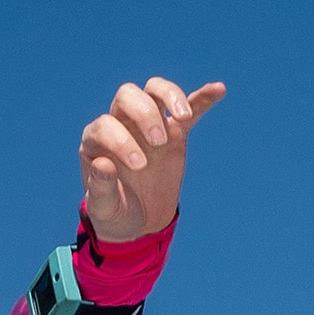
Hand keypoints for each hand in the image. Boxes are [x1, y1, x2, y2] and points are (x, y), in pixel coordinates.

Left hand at [80, 77, 224, 242]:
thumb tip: (102, 164)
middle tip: (158, 142)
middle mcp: (118, 126)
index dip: (122, 140)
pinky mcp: (173, 132)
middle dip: (145, 113)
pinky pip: (189, 107)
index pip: (105, 125)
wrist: (137, 224)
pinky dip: (203, 98)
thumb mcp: (104, 209)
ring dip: (171, 97)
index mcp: (95, 142)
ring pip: (154, 90)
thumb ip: (100, 188)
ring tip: (183, 119)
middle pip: (127, 96)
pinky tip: (218, 90)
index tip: (140, 166)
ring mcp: (146, 125)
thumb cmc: (114, 214)